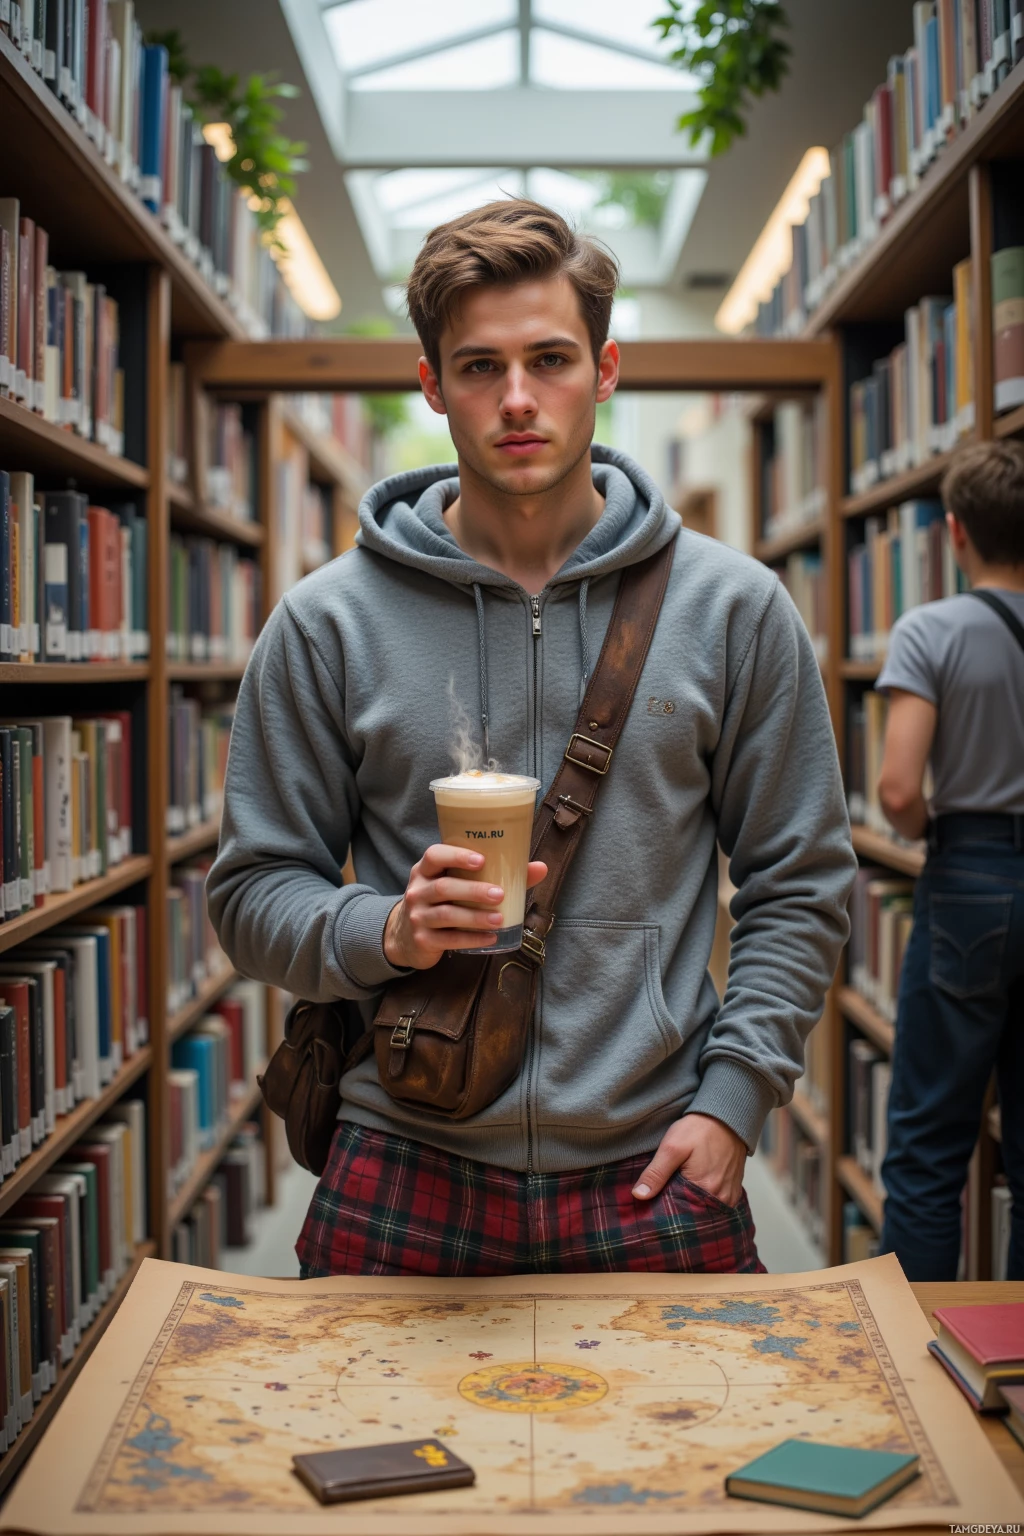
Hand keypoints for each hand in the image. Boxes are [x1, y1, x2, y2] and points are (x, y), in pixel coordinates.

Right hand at [383, 844, 548, 970]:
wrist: (405, 936)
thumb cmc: (442, 902)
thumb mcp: (457, 884)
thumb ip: (496, 875)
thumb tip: (540, 868)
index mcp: (426, 870)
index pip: (434, 855)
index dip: (456, 855)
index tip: (481, 860)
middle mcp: (418, 890)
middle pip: (443, 887)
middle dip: (473, 890)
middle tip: (500, 894)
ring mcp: (418, 916)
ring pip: (447, 914)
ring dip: (475, 917)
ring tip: (499, 919)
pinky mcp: (423, 939)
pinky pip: (449, 939)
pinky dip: (472, 939)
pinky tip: (491, 938)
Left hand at [632, 1112, 746, 1207]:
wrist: (727, 1115)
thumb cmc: (699, 1129)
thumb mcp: (672, 1147)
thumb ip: (655, 1173)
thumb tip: (638, 1196)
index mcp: (706, 1190)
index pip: (680, 1212)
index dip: (666, 1208)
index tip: (655, 1204)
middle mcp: (721, 1199)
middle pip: (694, 1213)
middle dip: (680, 1208)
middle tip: (666, 1196)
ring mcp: (730, 1196)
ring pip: (705, 1209)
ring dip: (693, 1204)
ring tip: (680, 1192)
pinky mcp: (734, 1190)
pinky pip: (716, 1203)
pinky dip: (705, 1199)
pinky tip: (695, 1188)